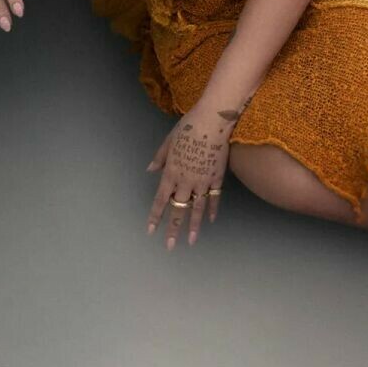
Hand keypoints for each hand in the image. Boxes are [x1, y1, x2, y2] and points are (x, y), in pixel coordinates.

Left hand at [145, 96, 248, 249]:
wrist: (213, 120)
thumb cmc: (187, 126)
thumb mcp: (168, 141)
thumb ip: (160, 158)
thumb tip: (150, 170)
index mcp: (171, 172)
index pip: (160, 200)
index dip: (156, 216)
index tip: (151, 231)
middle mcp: (186, 181)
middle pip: (178, 209)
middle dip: (173, 229)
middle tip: (170, 246)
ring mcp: (203, 181)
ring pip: (197, 208)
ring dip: (193, 226)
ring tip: (190, 241)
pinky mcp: (217, 176)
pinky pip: (214, 197)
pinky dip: (212, 209)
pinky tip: (211, 220)